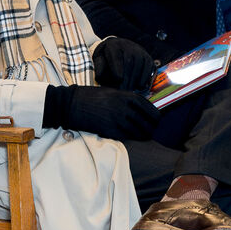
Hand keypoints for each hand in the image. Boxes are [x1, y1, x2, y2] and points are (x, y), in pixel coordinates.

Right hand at [43, 84, 160, 140]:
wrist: (72, 104)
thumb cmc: (91, 96)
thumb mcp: (111, 91)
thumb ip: (125, 98)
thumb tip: (138, 107)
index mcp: (125, 95)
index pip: (147, 106)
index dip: (155, 114)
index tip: (158, 119)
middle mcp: (123, 107)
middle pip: (145, 121)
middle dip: (152, 127)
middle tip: (154, 130)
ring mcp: (117, 119)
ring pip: (137, 131)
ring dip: (144, 135)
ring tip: (147, 136)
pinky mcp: (109, 130)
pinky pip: (125, 136)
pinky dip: (132, 138)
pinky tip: (134, 138)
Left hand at [91, 36, 157, 91]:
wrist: (118, 49)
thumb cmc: (107, 58)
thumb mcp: (99, 61)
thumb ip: (99, 69)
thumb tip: (101, 79)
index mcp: (113, 45)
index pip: (116, 56)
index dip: (118, 69)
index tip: (118, 80)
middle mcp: (128, 45)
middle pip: (129, 62)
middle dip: (126, 78)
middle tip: (122, 90)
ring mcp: (140, 51)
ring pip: (140, 65)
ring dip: (135, 80)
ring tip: (129, 90)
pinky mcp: (148, 58)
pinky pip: (149, 68)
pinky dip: (145, 78)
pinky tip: (139, 87)